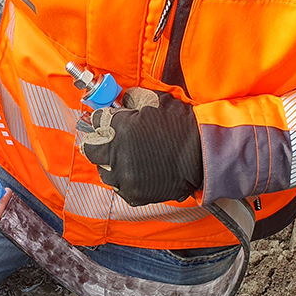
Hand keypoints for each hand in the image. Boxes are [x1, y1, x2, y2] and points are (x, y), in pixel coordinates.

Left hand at [78, 88, 202, 205]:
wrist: (204, 154)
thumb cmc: (182, 125)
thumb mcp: (156, 102)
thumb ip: (133, 101)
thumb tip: (122, 101)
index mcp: (120, 128)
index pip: (95, 124)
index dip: (99, 122)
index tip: (103, 123)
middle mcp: (118, 154)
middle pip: (92, 150)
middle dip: (99, 144)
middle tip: (110, 142)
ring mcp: (125, 177)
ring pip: (105, 172)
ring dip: (112, 165)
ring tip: (127, 160)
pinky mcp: (134, 194)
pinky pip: (121, 188)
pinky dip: (126, 181)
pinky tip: (138, 172)